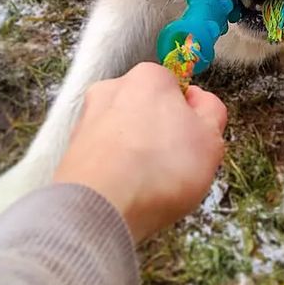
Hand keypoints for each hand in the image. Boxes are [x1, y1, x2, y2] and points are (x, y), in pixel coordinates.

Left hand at [53, 62, 227, 241]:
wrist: (102, 207)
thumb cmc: (158, 170)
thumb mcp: (211, 138)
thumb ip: (211, 111)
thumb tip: (202, 102)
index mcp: (149, 77)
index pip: (176, 89)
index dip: (190, 118)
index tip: (194, 140)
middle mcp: (113, 89)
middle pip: (147, 109)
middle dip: (161, 134)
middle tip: (175, 164)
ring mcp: (88, 118)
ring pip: (124, 134)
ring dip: (137, 153)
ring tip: (149, 183)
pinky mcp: (72, 149)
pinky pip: (105, 156)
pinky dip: (116, 170)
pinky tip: (127, 190)